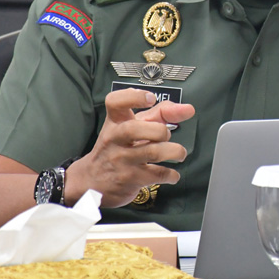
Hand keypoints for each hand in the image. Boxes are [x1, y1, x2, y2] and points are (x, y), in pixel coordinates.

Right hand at [64, 88, 195, 206]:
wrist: (92, 181)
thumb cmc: (119, 148)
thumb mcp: (133, 127)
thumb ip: (160, 114)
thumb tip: (187, 109)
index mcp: (115, 122)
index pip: (115, 102)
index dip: (134, 97)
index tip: (150, 98)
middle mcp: (115, 138)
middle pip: (137, 128)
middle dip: (161, 131)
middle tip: (167, 136)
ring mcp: (121, 160)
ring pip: (153, 151)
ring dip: (174, 151)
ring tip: (179, 153)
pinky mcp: (129, 179)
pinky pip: (157, 174)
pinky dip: (172, 174)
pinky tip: (173, 174)